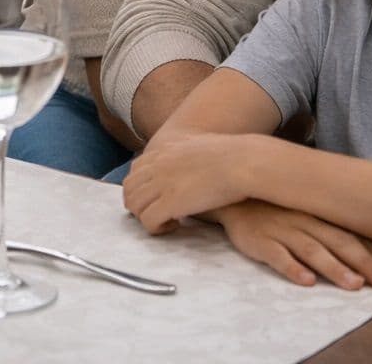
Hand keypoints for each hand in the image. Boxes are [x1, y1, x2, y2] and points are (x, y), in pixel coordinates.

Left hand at [122, 132, 246, 233]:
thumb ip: (188, 147)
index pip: (135, 171)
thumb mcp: (201, 143)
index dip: (141, 188)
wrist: (242, 162)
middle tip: (159, 214)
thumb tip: (192, 149)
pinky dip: (156, 228)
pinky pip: (147, 221)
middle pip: (129, 189)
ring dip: (146, 217)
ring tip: (168, 221)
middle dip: (140, 205)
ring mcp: (161, 183)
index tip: (157, 198)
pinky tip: (176, 226)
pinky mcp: (170, 203)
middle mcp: (157, 165)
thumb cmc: (232, 155)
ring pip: (134, 206)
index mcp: (164, 151)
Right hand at [212, 200, 371, 290]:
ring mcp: (282, 230)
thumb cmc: (276, 206)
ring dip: (334, 268)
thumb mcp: (305, 209)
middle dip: (364, 263)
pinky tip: (306, 281)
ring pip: (312, 250)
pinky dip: (292, 268)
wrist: (233, 194)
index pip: (353, 234)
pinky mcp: (259, 240)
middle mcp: (305, 221)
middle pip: (339, 242)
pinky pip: (277, 255)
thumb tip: (369, 244)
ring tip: (353, 285)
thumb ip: (331, 225)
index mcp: (319, 215)